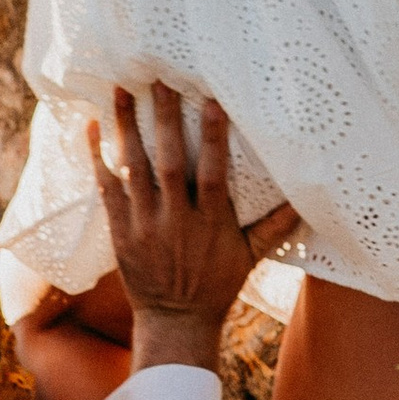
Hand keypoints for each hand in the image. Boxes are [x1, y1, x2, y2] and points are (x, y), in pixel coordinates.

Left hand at [88, 87, 294, 374]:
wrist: (175, 321)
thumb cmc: (216, 285)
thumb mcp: (250, 258)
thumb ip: (275, 226)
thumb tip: (306, 201)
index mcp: (211, 222)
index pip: (213, 172)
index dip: (213, 137)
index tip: (210, 100)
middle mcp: (177, 220)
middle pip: (169, 162)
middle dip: (164, 119)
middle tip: (157, 78)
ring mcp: (145, 225)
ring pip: (134, 168)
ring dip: (126, 128)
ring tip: (121, 90)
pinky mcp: (121, 232)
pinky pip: (107, 189)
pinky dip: (98, 158)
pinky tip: (92, 127)